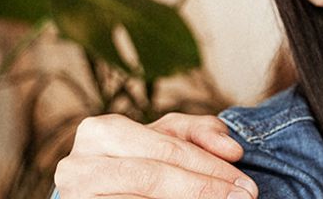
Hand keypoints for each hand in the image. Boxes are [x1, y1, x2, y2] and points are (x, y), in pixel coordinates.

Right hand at [55, 113, 256, 198]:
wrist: (93, 191)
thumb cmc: (134, 163)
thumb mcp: (164, 141)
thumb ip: (197, 134)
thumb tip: (231, 149)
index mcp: (100, 131)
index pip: (168, 149)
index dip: (211, 167)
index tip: (246, 185)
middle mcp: (79, 165)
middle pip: (153, 177)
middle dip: (203, 188)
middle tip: (242, 198)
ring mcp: (76, 197)